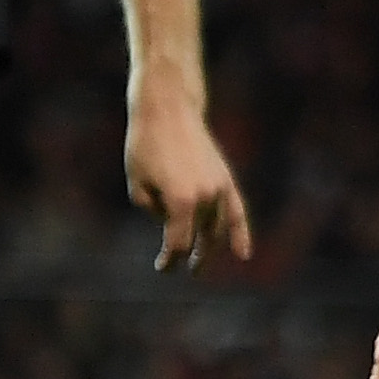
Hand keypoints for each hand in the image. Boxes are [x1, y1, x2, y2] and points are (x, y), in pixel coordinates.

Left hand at [126, 85, 254, 271]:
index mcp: (180, 202)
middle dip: (189, 256)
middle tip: (181, 268)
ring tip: (201, 259)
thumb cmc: (145, 144)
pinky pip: (237, 211)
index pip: (178, 244)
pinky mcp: (225, 178)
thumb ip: (152, 209)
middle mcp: (205, 197)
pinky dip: (240, 233)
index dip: (170, 260)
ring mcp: (218, 187)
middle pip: (199, 238)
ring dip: (210, 246)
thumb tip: (169, 219)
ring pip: (217, 228)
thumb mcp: (136, 183)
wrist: (169, 109)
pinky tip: (243, 254)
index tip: (161, 267)